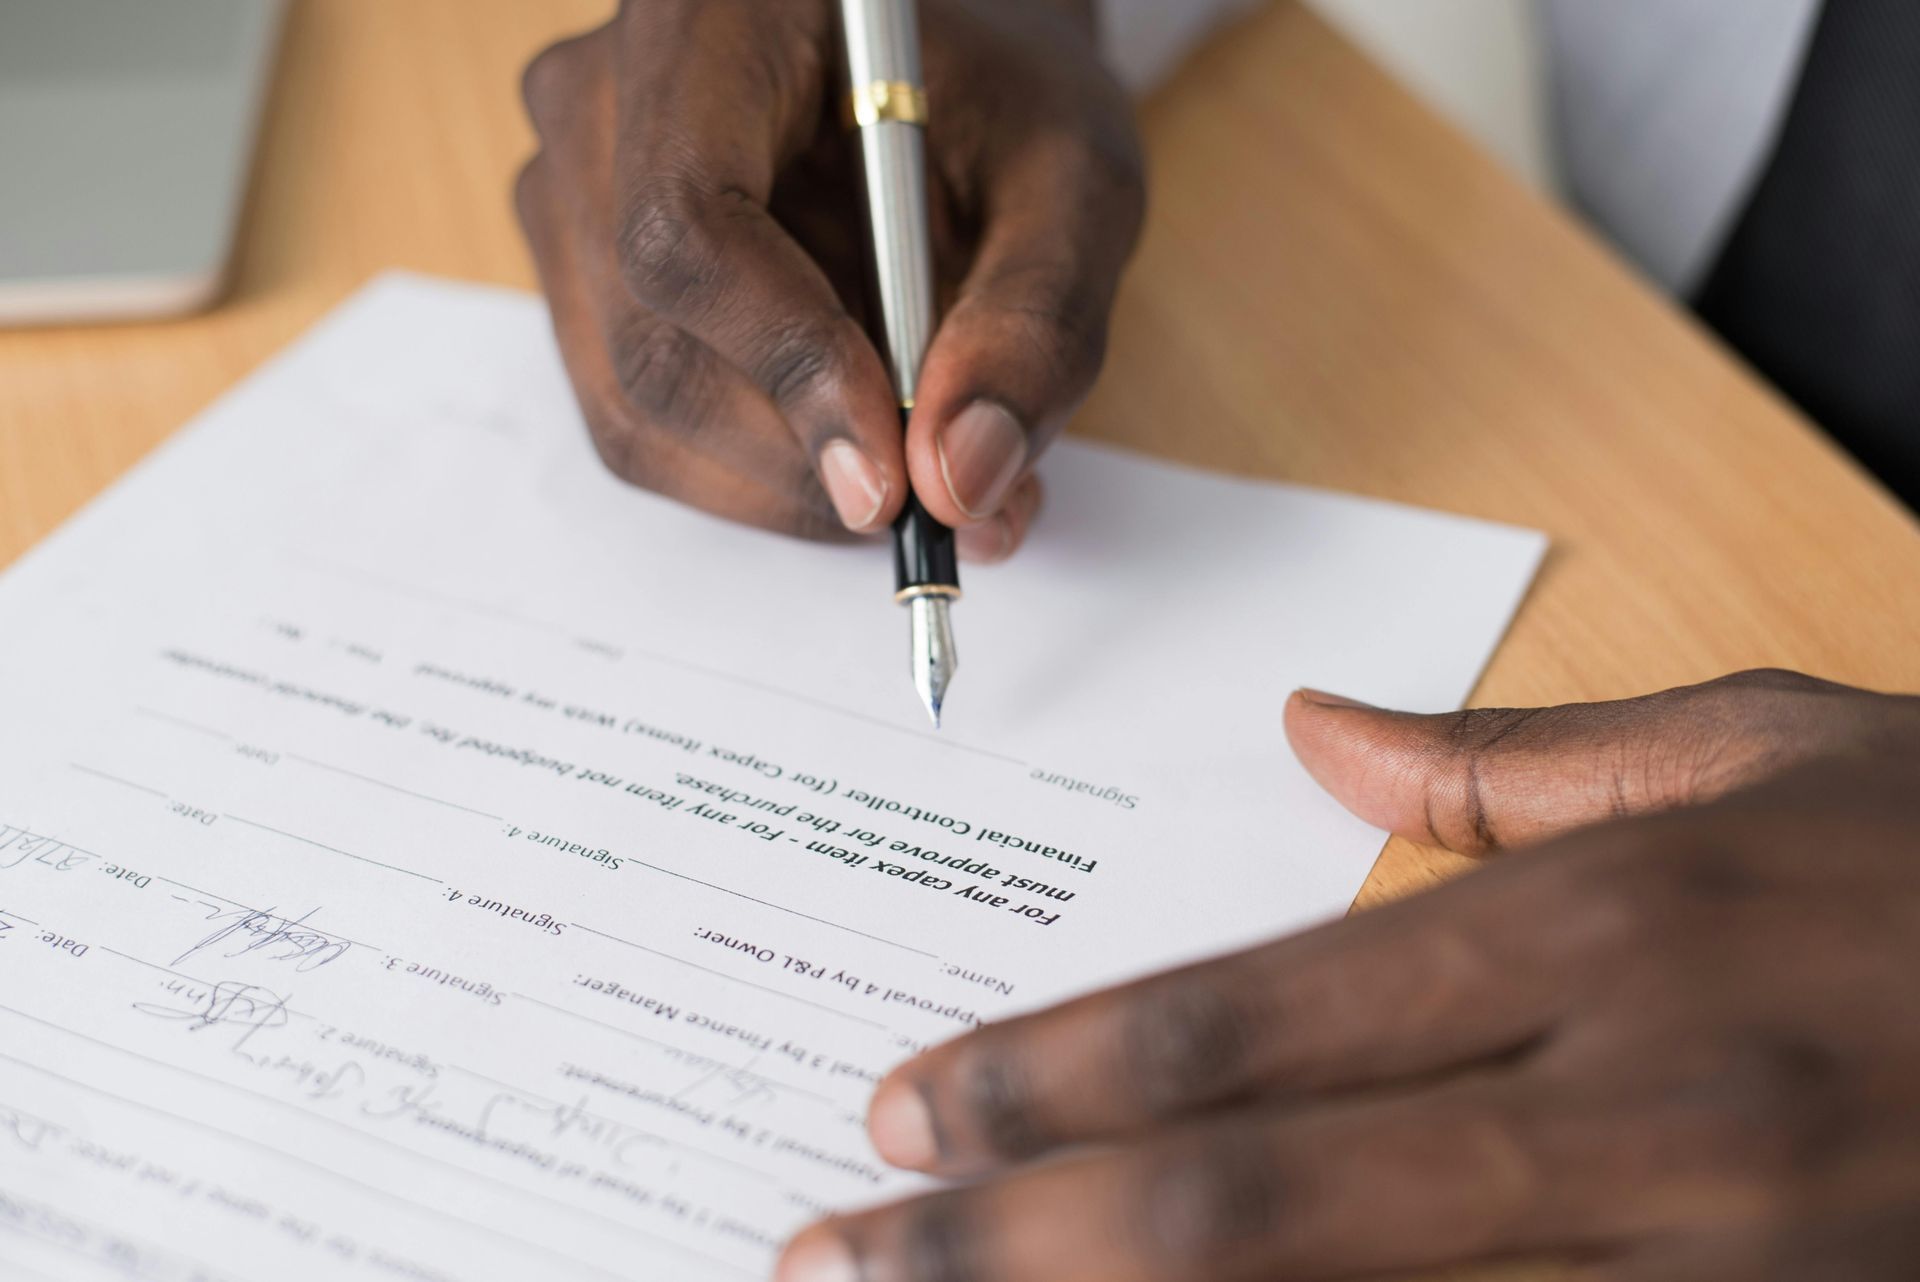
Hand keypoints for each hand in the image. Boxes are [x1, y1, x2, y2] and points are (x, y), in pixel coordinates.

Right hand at [515, 0, 1142, 560]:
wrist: (943, 71)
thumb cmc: (1001, 96)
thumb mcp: (1075, 180)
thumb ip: (1038, 319)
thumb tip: (961, 478)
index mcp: (710, 22)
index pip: (688, 228)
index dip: (788, 366)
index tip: (892, 469)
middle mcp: (602, 103)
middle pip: (656, 349)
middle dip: (805, 464)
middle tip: (944, 501)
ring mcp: (574, 195)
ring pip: (639, 412)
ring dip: (789, 485)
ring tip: (921, 465)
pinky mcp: (584, 278)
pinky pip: (643, 425)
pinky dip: (762, 472)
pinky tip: (859, 437)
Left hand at [779, 670, 1919, 1281]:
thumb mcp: (1767, 754)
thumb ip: (1513, 764)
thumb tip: (1313, 729)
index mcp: (1606, 933)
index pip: (1248, 1019)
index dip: (1050, 1079)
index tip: (904, 1112)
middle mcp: (1628, 1112)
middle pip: (1238, 1204)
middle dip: (1003, 1243)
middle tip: (830, 1248)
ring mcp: (1701, 1266)